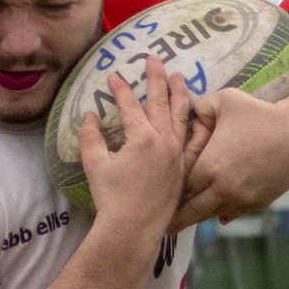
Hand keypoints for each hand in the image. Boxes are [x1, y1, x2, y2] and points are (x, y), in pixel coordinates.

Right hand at [78, 56, 186, 242]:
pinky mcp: (183, 168)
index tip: (113, 76)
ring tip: (179, 76)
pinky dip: (197, 126)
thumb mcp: (94, 165)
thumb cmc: (111, 198)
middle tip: (154, 59)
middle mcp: (164, 141)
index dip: (120, 88)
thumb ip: (90, 137)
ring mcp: (177, 154)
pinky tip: (199, 116)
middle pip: (160, 102)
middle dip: (155, 78)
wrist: (133, 229)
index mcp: (141, 138)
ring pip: (181, 116)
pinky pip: (194, 141)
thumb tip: (89, 116)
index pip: (130, 104)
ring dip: (180, 94)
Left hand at [170, 89, 288, 231]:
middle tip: (166, 227)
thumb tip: (190, 112)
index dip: (173, 191)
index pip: (182, 186)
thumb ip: (201, 106)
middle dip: (179, 218)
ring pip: (212, 215)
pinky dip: (223, 214)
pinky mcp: (257, 204)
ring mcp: (241, 199)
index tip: (163, 198)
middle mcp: (222, 189)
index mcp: (208, 166)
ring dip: (201, 217)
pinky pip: (233, 214)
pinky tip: (217, 216)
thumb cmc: (261, 114)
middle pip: (193, 210)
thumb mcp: (226, 100)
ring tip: (188, 222)